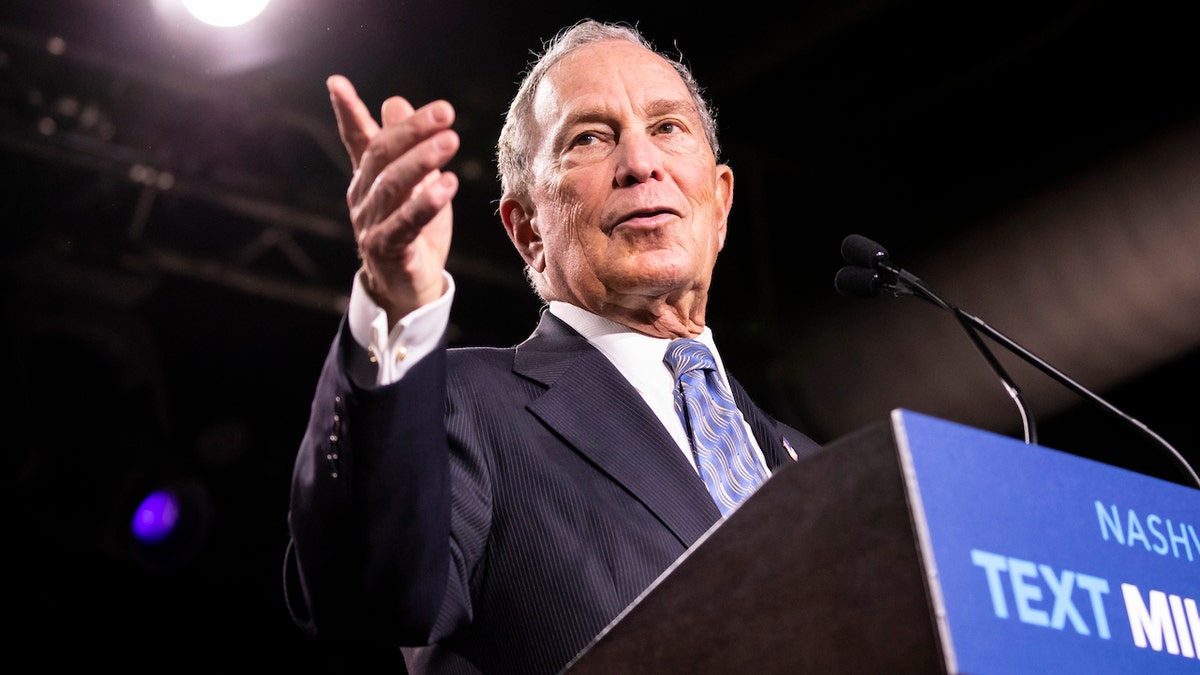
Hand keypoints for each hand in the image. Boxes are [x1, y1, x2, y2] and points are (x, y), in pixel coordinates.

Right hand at [327, 75, 458, 323]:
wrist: (410, 286)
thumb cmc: (414, 230)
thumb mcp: (414, 183)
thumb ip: (404, 146)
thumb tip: (395, 101)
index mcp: (367, 178)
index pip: (357, 139)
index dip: (347, 112)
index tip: (336, 82)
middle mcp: (363, 197)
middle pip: (382, 156)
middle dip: (412, 130)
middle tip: (445, 112)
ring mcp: (371, 224)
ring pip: (393, 186)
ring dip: (422, 161)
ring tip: (450, 141)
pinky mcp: (386, 250)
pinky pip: (405, 223)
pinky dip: (425, 203)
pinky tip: (447, 184)